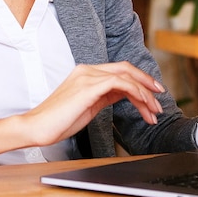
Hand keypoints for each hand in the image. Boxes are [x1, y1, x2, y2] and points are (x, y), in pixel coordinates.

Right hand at [24, 61, 165, 146]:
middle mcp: (87, 70)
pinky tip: (143, 105)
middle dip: (147, 82)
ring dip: (145, 93)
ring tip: (154, 111)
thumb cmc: (59, 121)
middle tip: (160, 98)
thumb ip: (104, 96)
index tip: (153, 94)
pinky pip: (120, 84)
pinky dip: (136, 93)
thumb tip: (124, 95)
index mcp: (86, 73)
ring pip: (126, 76)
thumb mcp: (88, 106)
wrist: (37, 127)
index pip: (119, 71)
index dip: (139, 80)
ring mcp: (87, 76)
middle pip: (125, 69)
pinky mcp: (88, 86)